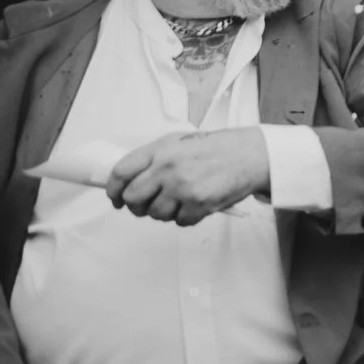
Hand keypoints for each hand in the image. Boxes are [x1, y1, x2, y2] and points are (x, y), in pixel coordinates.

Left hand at [107, 130, 272, 224]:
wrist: (251, 155)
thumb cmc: (218, 148)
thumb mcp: (179, 142)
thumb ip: (153, 158)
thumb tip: (130, 179)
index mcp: (160, 150)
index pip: (120, 173)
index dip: (112, 190)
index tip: (115, 198)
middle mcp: (167, 168)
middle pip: (133, 198)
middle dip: (136, 206)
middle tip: (145, 206)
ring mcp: (182, 187)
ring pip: (155, 214)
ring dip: (164, 212)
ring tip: (180, 201)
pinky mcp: (198, 204)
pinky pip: (179, 222)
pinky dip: (186, 217)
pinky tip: (196, 205)